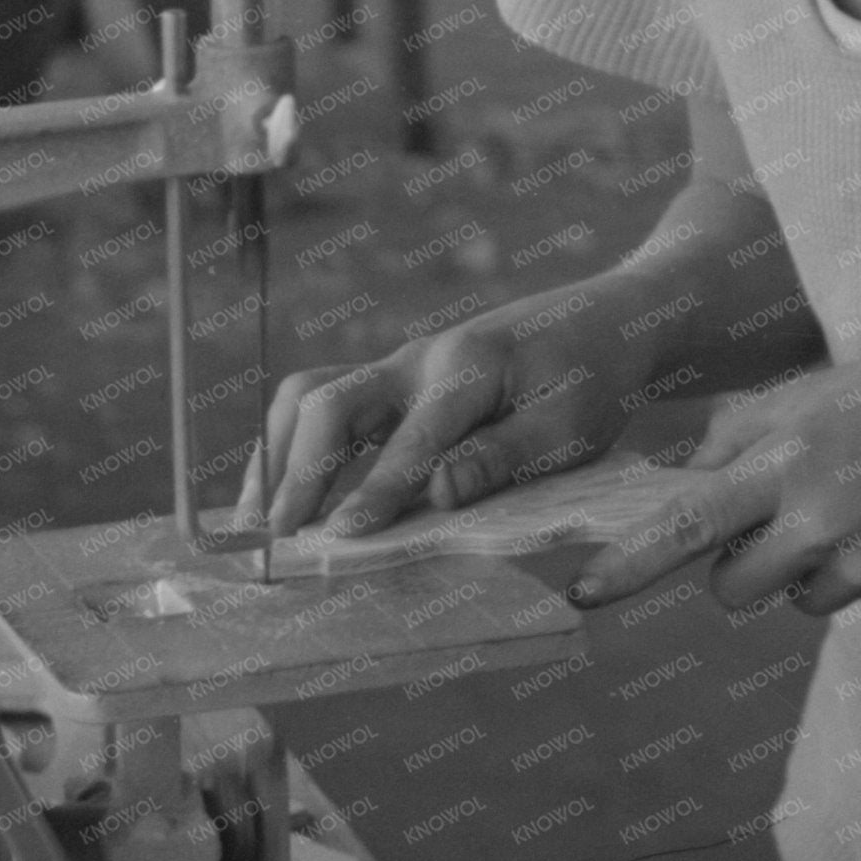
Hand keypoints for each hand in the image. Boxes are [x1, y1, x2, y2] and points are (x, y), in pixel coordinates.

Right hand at [244, 280, 652, 537]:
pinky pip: (324, 402)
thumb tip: (438, 494)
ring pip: (312, 395)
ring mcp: (398, 366)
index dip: (374, 492)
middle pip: (329, 401)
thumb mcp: (571, 426)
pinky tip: (281, 488)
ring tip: (257, 516)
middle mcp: (418, 360)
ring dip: (278, 452)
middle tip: (275, 533)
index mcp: (468, 368)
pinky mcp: (392, 380)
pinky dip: (292, 443)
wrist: (603, 322)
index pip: (410, 439)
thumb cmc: (594, 379)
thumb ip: (503, 458)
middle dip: (296, 469)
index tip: (341, 538)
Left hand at [575, 332, 860, 614]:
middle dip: (733, 570)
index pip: (686, 519)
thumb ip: (741, 429)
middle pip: (731, 585)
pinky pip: (855, 600)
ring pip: (794, 599)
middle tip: (769, 529)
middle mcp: (821, 513)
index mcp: (789, 452)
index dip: (629, 560)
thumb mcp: (823, 386)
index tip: (583, 590)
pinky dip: (860, 575)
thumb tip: (666, 461)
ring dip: (801, 573)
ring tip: (853, 510)